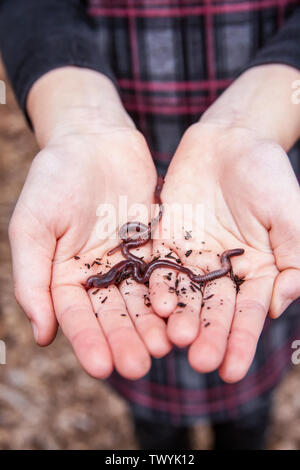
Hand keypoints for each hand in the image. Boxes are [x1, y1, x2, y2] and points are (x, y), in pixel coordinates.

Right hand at [9, 68, 170, 380]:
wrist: (93, 139)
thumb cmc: (54, 178)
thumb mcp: (32, 224)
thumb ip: (32, 278)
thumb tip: (42, 335)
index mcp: (64, 276)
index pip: (76, 316)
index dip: (87, 341)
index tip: (100, 368)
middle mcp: (97, 276)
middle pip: (113, 314)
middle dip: (125, 340)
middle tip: (141, 367)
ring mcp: (127, 262)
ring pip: (142, 300)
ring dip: (152, 326)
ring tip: (166, 349)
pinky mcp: (154, 246)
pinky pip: (164, 274)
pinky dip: (171, 294)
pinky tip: (181, 314)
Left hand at [149, 122, 299, 382]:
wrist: (231, 140)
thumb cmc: (268, 175)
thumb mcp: (291, 215)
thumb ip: (294, 259)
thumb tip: (281, 304)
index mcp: (257, 270)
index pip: (248, 313)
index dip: (240, 341)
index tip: (230, 371)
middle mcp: (223, 271)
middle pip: (213, 309)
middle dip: (208, 336)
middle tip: (199, 362)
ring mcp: (193, 257)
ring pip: (185, 294)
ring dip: (181, 318)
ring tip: (175, 341)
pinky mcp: (166, 241)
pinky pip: (160, 267)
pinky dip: (157, 286)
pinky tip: (154, 306)